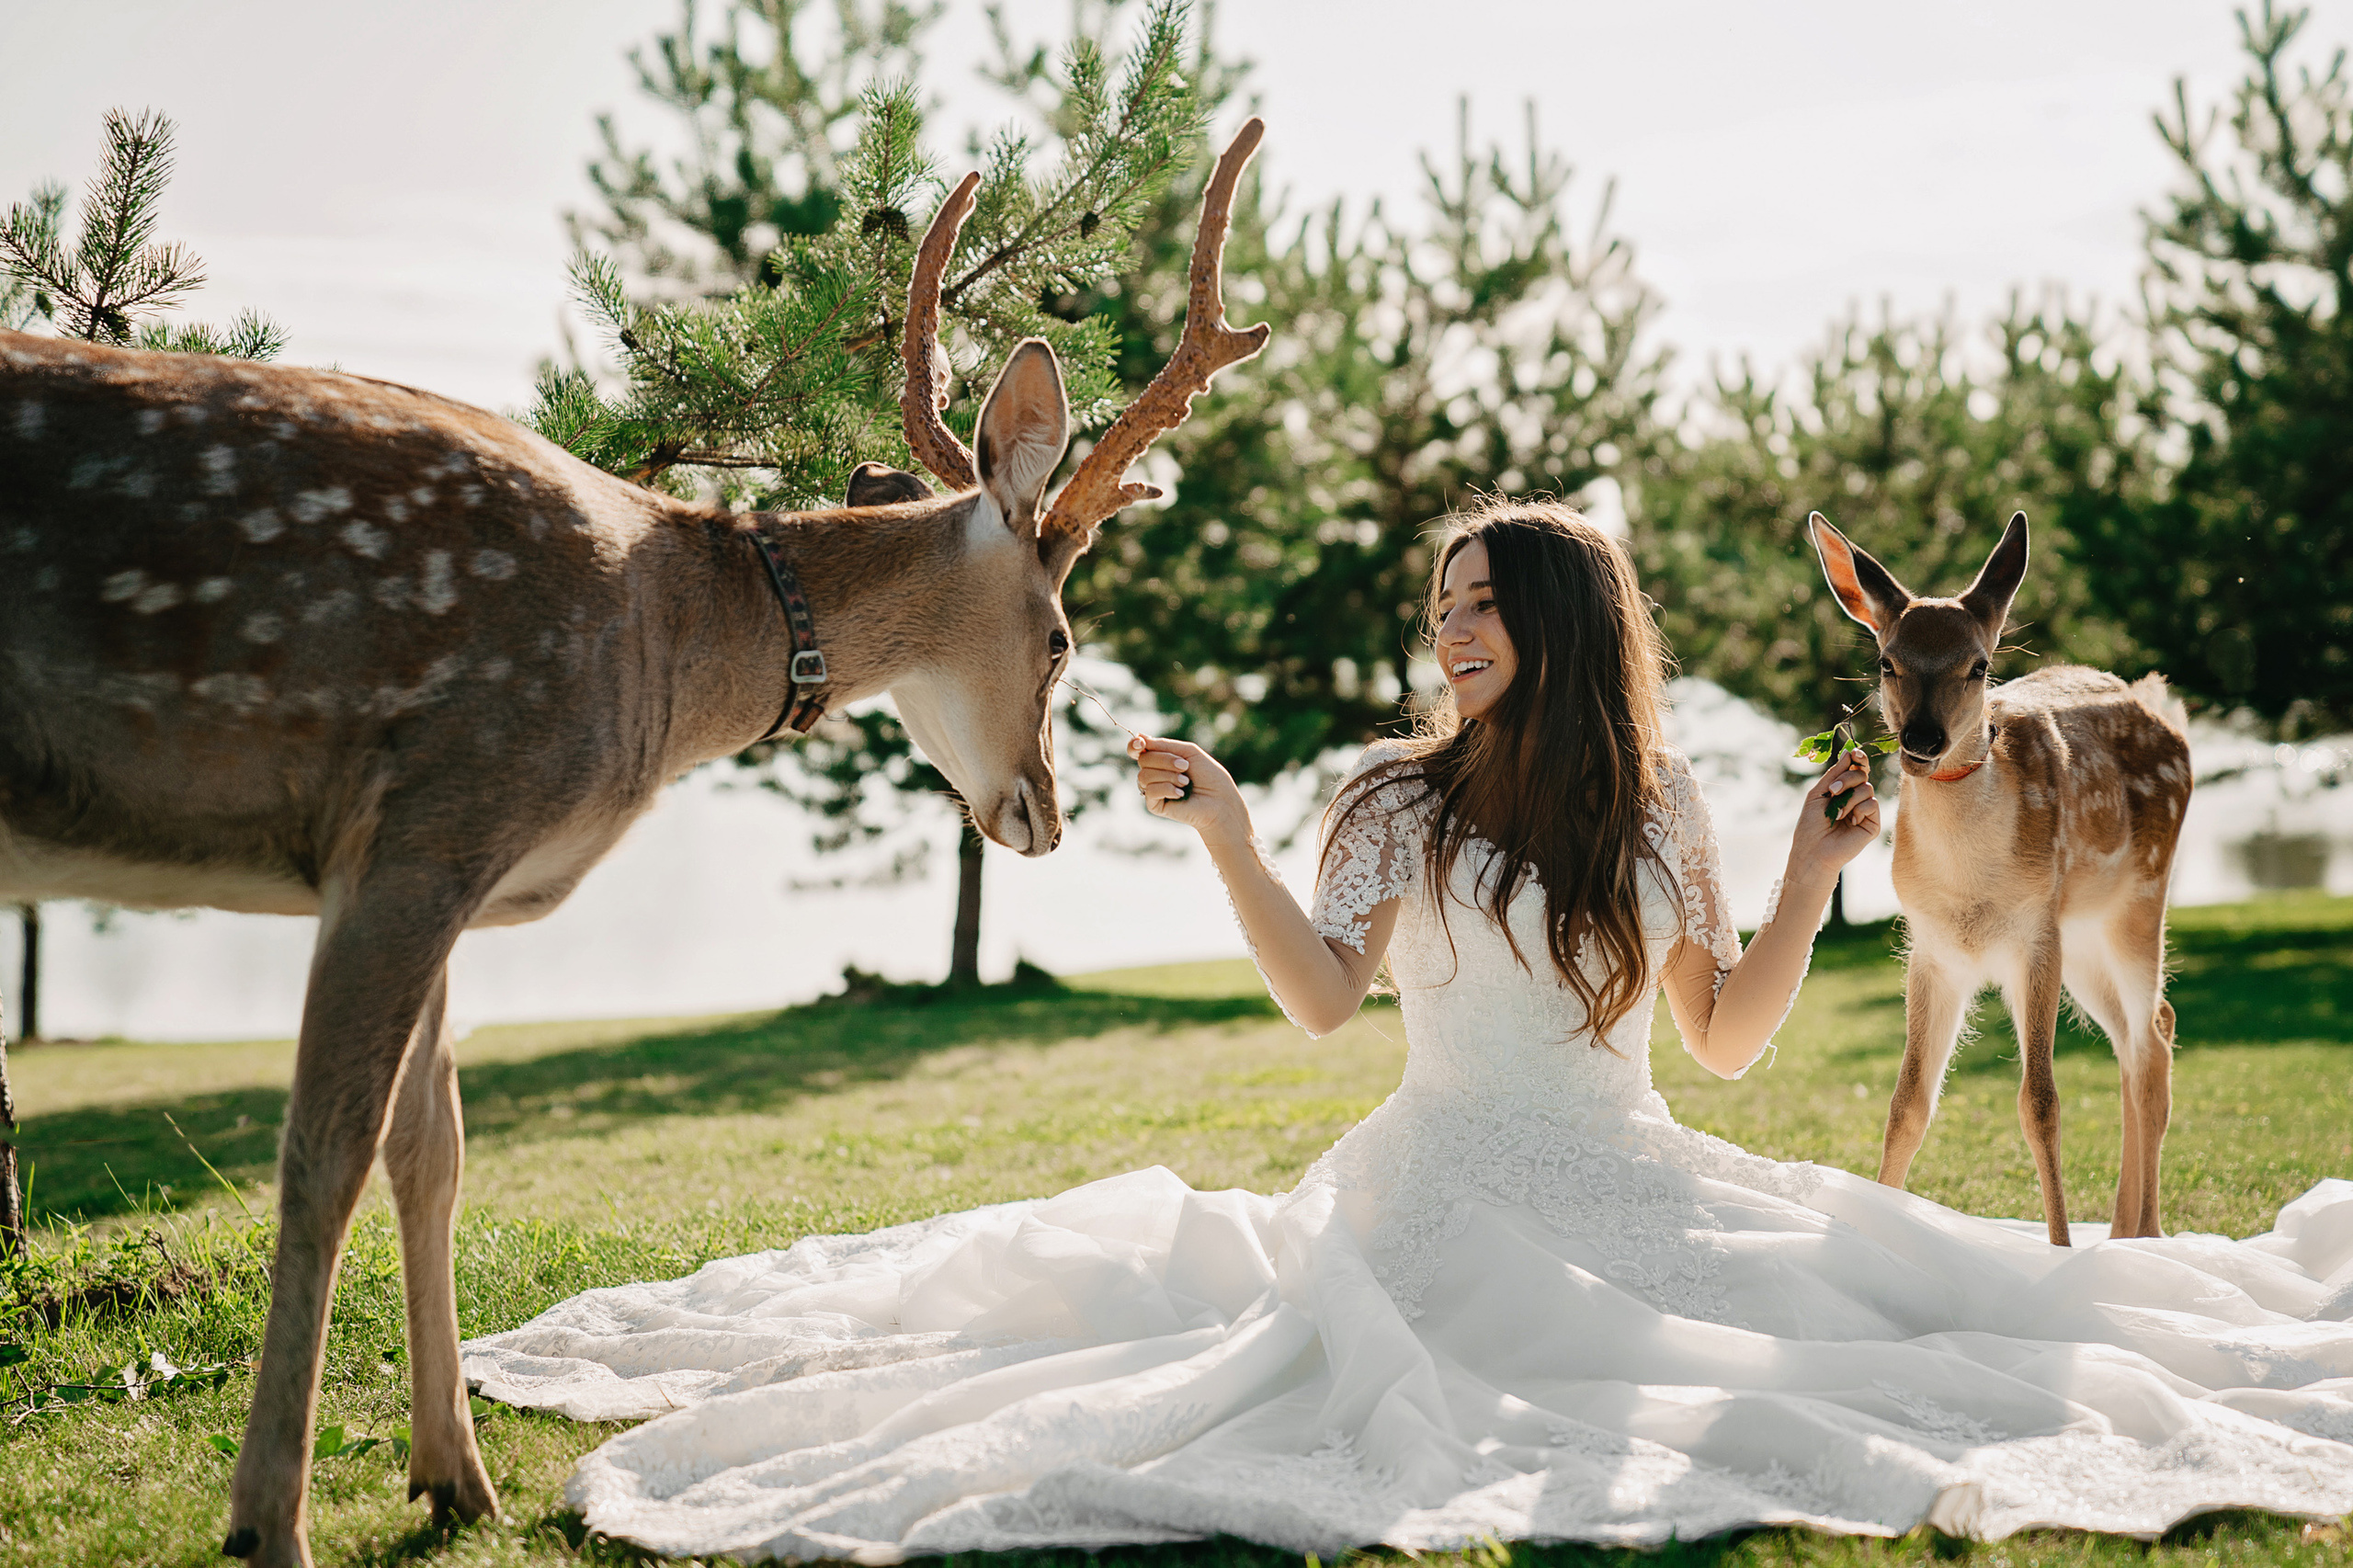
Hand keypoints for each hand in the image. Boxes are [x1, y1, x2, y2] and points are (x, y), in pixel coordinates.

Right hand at [1129, 735, 1247, 846]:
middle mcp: (1154, 773)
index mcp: (1160, 759)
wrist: (1220, 800)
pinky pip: (1149, 791)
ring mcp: (1153, 790)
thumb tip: (1139, 736)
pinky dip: (1167, 789)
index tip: (1141, 743)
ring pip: (1144, 775)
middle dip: (1165, 760)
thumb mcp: (1188, 752)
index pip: (1137, 750)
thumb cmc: (1208, 775)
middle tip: (1185, 767)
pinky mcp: (1155, 806)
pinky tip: (1181, 794)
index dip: (1134, 745)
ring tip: (1186, 782)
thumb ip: (1163, 745)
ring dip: (1169, 775)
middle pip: (1143, 760)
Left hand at [1786, 747, 1880, 893]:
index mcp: (1842, 790)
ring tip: (1837, 813)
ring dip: (1849, 798)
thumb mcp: (1818, 794)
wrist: (1813, 851)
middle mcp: (1855, 799)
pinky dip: (1859, 809)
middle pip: (1862, 775)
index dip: (1858, 759)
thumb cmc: (1811, 825)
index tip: (1855, 754)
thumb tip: (1849, 752)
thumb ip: (1834, 773)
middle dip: (1847, 779)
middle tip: (1833, 791)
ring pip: (1867, 788)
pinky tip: (1850, 822)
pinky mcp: (1873, 824)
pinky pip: (1872, 804)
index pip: (1856, 769)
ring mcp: (1865, 811)